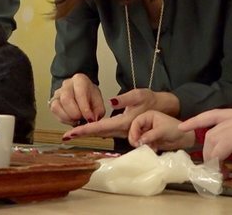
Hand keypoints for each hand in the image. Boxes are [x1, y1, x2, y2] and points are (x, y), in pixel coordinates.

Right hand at [49, 73, 104, 124]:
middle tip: (82, 119)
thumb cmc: (90, 97)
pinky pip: (54, 112)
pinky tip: (71, 120)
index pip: (80, 93)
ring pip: (57, 106)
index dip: (84, 108)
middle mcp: (66, 84)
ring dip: (68, 117)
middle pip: (66, 99)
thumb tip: (93, 119)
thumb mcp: (98, 102)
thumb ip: (98, 111)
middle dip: (75, 113)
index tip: (89, 118)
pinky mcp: (52, 102)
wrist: (83, 95)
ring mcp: (57, 92)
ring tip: (77, 120)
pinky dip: (63, 119)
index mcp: (79, 80)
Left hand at [62, 89, 178, 139]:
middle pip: (98, 133)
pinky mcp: (126, 129)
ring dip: (88, 133)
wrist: (165, 108)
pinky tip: (89, 129)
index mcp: (123, 122)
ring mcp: (124, 131)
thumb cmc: (152, 100)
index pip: (99, 127)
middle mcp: (122, 130)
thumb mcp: (139, 95)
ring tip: (74, 133)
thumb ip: (125, 99)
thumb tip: (112, 101)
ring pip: (103, 133)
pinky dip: (97, 131)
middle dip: (82, 134)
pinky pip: (108, 131)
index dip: (84, 130)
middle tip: (66, 136)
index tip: (71, 133)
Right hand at [128, 110, 193, 150]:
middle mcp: (146, 123)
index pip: (136, 122)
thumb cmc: (174, 129)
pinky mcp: (149, 140)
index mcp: (148, 116)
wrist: (184, 138)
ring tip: (149, 147)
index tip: (136, 140)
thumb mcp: (162, 130)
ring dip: (141, 144)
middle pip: (134, 131)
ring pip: (137, 139)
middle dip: (135, 139)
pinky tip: (154, 148)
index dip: (134, 131)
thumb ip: (150, 135)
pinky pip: (143, 145)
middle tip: (138, 146)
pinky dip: (146, 148)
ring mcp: (147, 132)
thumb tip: (139, 141)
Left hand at [179, 100, 231, 180]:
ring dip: (211, 157)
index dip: (199, 119)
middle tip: (207, 165)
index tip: (184, 125)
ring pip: (213, 138)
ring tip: (215, 172)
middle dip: (206, 148)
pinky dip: (216, 162)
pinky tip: (221, 173)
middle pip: (212, 129)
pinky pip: (219, 150)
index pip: (218, 114)